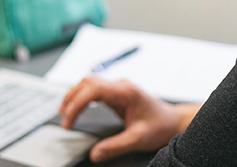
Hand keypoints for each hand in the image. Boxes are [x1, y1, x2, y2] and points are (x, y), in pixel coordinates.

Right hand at [59, 78, 185, 162]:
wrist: (173, 121)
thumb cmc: (160, 126)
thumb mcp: (138, 139)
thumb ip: (116, 146)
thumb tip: (95, 153)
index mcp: (126, 92)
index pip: (93, 89)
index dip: (76, 103)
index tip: (68, 120)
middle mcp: (121, 86)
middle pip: (87, 82)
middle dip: (71, 98)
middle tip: (63, 119)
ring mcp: (119, 87)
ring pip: (89, 83)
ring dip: (75, 95)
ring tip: (65, 113)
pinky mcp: (118, 92)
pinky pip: (95, 89)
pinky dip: (82, 96)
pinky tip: (77, 107)